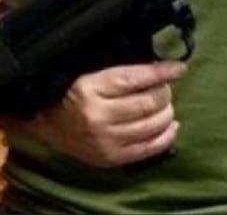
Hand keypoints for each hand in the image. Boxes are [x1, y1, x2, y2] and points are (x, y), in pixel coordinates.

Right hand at [29, 61, 183, 167]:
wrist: (48, 124)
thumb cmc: (72, 93)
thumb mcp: (90, 73)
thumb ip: (121, 71)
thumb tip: (159, 68)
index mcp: (89, 88)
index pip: (135, 78)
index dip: (161, 72)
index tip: (178, 68)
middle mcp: (97, 116)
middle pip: (148, 103)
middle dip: (164, 93)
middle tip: (164, 88)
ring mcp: (105, 140)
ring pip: (152, 125)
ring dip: (167, 113)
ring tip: (165, 106)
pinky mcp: (111, 158)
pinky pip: (149, 148)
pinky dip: (166, 135)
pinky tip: (170, 125)